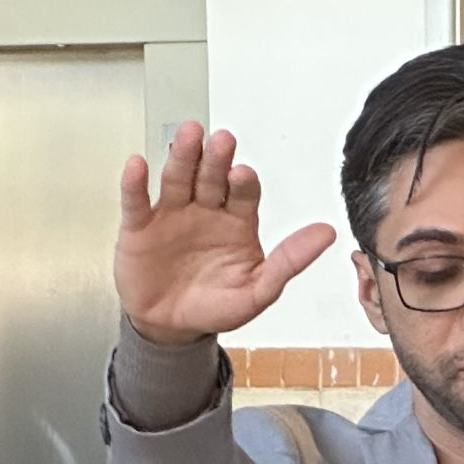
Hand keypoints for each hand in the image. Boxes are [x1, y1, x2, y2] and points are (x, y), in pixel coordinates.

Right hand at [115, 123, 337, 344]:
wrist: (172, 327)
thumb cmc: (216, 307)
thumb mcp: (259, 290)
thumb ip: (290, 261)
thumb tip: (327, 233)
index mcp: (237, 222)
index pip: (244, 193)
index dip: (244, 182)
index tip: (245, 175)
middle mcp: (206, 211)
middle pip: (211, 177)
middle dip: (216, 159)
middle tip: (223, 140)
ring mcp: (172, 214)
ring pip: (177, 179)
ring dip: (183, 156)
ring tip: (190, 135)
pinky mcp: (140, 227)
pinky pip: (137, 201)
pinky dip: (135, 183)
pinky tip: (139, 165)